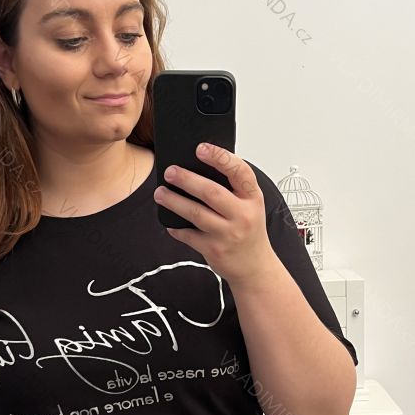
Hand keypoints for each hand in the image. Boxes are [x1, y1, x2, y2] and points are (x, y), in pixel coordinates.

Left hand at [153, 142, 275, 287]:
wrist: (254, 266)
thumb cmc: (249, 231)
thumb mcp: (250, 205)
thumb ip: (233, 188)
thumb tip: (200, 167)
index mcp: (252, 198)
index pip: (239, 171)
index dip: (219, 157)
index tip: (201, 148)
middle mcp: (242, 215)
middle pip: (211, 192)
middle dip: (186, 179)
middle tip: (170, 172)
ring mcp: (228, 234)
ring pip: (195, 213)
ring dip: (174, 201)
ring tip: (160, 193)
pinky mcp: (213, 249)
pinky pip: (188, 235)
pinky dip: (176, 228)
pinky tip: (169, 222)